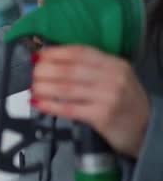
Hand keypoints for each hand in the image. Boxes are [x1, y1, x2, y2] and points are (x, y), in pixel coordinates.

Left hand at [31, 46, 149, 157]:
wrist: (146, 128)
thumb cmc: (124, 102)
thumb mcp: (114, 78)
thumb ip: (90, 70)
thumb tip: (53, 63)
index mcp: (115, 64)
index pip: (81, 52)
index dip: (56, 52)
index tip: (39, 54)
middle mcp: (113, 77)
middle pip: (71, 69)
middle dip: (46, 70)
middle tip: (33, 73)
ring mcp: (108, 97)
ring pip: (67, 88)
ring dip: (44, 87)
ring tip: (32, 87)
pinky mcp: (102, 116)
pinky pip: (69, 108)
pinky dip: (50, 105)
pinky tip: (38, 103)